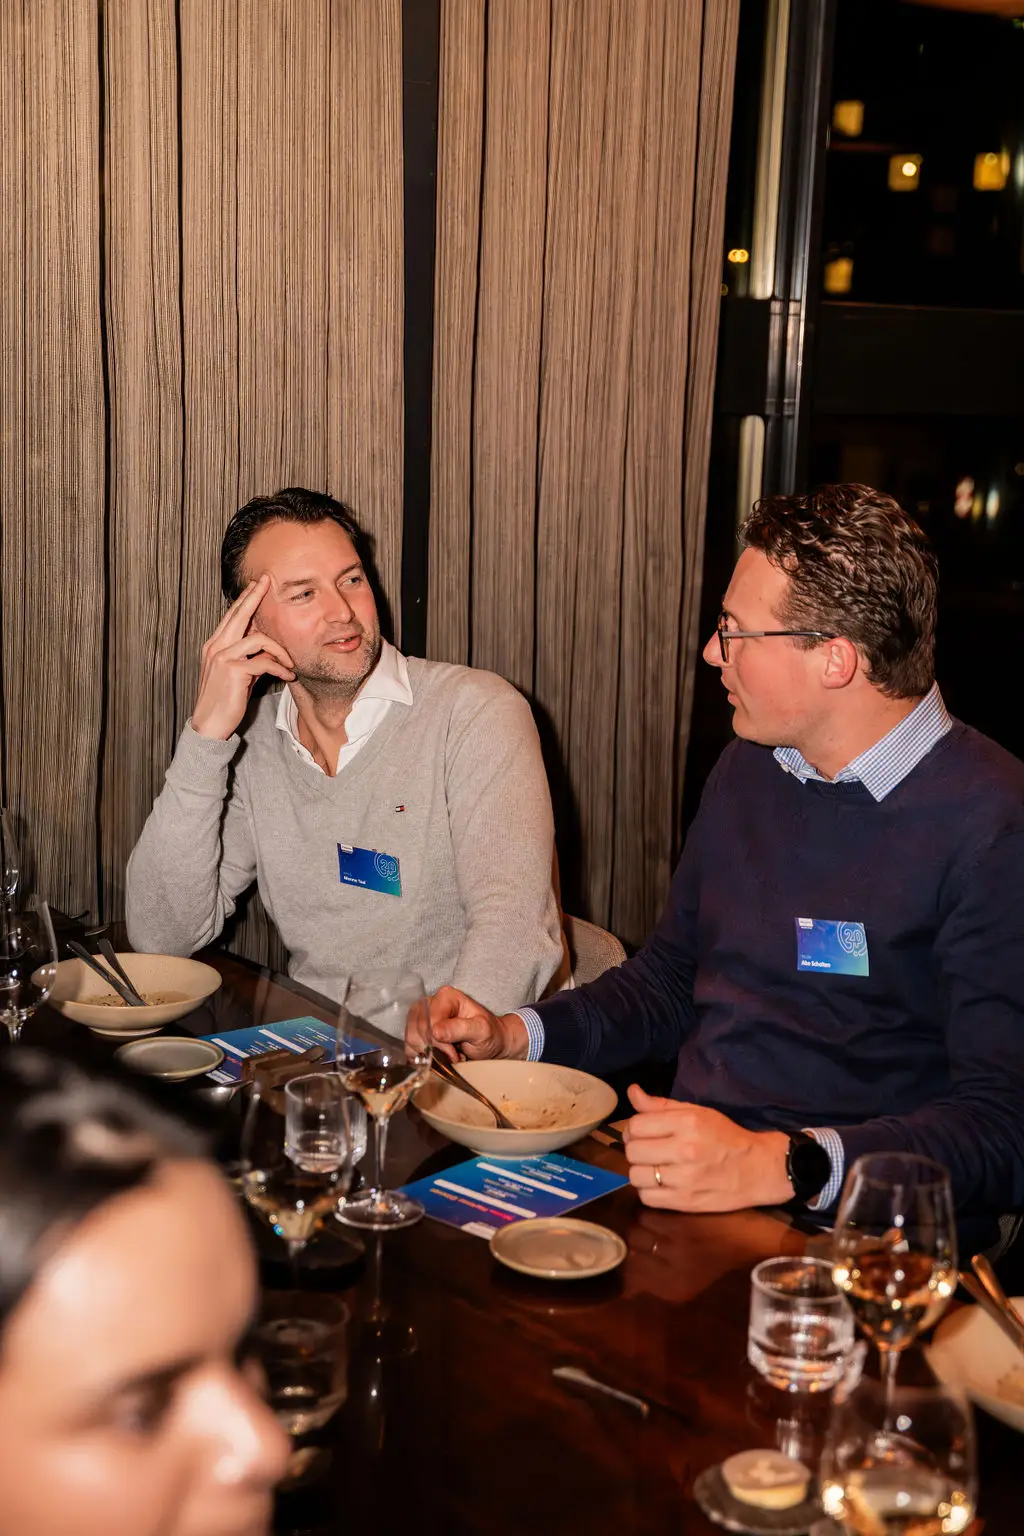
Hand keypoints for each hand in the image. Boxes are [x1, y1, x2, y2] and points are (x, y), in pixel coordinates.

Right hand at [191, 576, 295, 739]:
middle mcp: (215, 647)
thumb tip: (266, 646)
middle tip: (268, 582)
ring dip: (280, 650)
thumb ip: (247, 657)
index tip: (257, 584)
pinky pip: (264, 662)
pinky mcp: (234, 671)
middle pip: (239, 614)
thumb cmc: (224, 700)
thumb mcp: (236, 673)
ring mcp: (222, 657)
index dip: (245, 599)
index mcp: (214, 645)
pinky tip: (288, 676)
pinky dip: (280, 668)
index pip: (231, 616)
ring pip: (258, 638)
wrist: (209, 725)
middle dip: (255, 596)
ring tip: (290, 663)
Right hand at [415, 987, 528, 1060]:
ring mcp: (422, 1017)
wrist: (492, 1044)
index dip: (438, 1040)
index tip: (454, 1052)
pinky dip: (422, 1057)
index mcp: (446, 997)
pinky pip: (409, 1046)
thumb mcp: (481, 1031)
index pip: (429, 1019)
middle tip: (453, 1055)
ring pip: (411, 1039)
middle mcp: (431, 1003)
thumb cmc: (490, 1035)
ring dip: (428, 1054)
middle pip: (417, 1029)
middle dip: (434, 1048)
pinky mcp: (418, 1032)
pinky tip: (437, 1058)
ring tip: (447, 1056)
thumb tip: (435, 1031)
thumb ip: (459, 1029)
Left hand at [622, 1085, 791, 1212]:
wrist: (758, 1168)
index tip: (643, 1132)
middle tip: (649, 1150)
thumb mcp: (697, 1112)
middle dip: (636, 1149)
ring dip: (641, 1172)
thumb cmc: (726, 1137)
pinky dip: (649, 1191)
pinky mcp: (686, 1202)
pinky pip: (647, 1198)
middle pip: (633, 1151)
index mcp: (687, 1122)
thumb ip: (661, 1105)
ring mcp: (685, 1179)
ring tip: (654, 1168)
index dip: (634, 1128)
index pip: (636, 1125)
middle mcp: (685, 1149)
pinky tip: (661, 1184)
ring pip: (635, 1176)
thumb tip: (632, 1092)